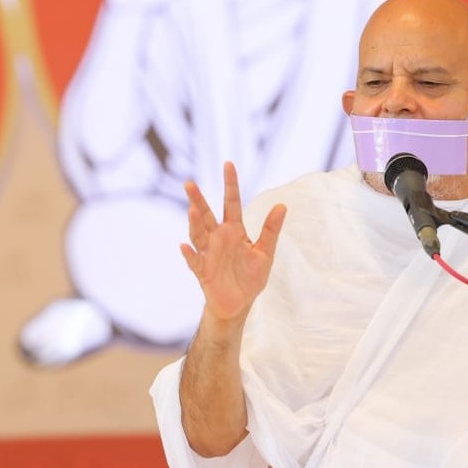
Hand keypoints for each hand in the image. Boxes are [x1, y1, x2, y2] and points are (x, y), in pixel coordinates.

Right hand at [181, 162, 285, 322]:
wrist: (239, 303)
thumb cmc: (251, 277)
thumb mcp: (265, 253)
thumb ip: (271, 230)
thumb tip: (282, 206)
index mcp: (235, 230)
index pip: (231, 202)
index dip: (230, 184)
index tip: (228, 164)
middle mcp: (218, 238)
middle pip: (206, 215)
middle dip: (198, 199)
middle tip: (189, 184)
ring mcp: (208, 253)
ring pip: (197, 234)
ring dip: (194, 223)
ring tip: (192, 209)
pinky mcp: (202, 271)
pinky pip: (194, 261)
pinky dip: (189, 254)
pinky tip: (184, 247)